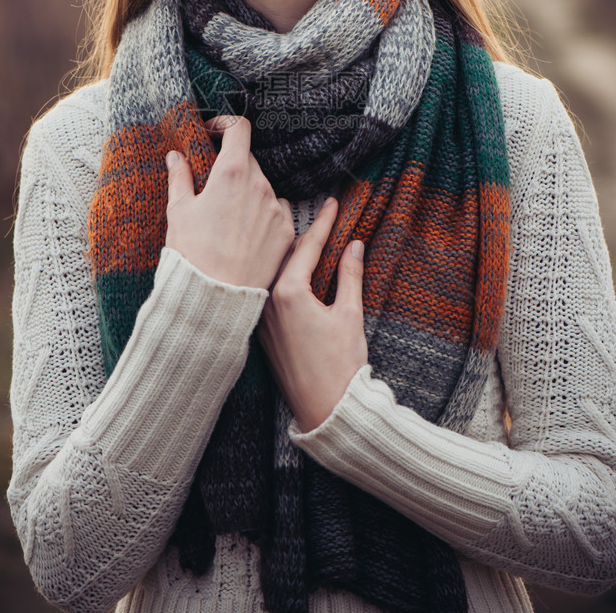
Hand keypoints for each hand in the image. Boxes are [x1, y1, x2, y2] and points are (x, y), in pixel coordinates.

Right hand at [164, 115, 294, 289]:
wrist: (216, 296)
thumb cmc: (192, 253)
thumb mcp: (179, 211)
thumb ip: (179, 177)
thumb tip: (175, 156)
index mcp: (231, 172)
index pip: (239, 128)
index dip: (225, 125)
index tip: (213, 133)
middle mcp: (260, 185)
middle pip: (249, 160)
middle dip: (231, 166)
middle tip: (212, 186)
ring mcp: (276, 209)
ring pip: (263, 186)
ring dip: (248, 191)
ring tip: (227, 219)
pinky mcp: (287, 232)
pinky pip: (278, 210)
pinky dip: (264, 213)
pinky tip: (246, 233)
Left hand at [258, 197, 367, 431]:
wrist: (326, 411)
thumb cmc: (341, 366)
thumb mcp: (350, 315)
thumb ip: (350, 276)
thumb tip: (354, 245)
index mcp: (290, 293)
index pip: (307, 246)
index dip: (323, 223)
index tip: (333, 202)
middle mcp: (268, 302)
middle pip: (282, 255)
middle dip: (292, 229)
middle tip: (297, 203)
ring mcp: (261, 318)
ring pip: (270, 273)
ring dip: (280, 251)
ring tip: (285, 226)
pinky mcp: (261, 333)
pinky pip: (266, 293)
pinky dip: (276, 275)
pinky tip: (283, 269)